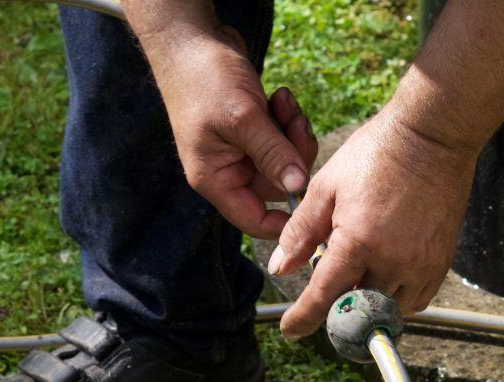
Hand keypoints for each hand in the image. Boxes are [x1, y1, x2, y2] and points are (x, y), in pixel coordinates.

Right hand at [140, 21, 317, 238]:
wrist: (190, 38)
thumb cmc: (204, 77)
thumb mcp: (242, 117)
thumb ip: (273, 154)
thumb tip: (298, 187)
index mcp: (215, 178)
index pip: (254, 220)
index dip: (285, 222)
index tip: (313, 202)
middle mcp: (227, 170)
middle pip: (277, 186)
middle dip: (294, 156)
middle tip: (297, 123)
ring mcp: (240, 150)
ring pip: (284, 161)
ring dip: (293, 133)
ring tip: (286, 102)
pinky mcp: (252, 131)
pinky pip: (282, 139)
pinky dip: (287, 120)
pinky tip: (280, 96)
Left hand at [267, 109, 477, 337]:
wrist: (432, 137)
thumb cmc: (376, 154)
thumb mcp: (325, 187)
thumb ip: (299, 232)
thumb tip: (280, 268)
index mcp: (358, 241)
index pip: (324, 296)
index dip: (303, 318)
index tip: (290, 329)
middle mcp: (393, 261)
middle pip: (357, 309)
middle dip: (338, 307)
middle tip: (328, 290)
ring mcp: (421, 264)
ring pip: (388, 310)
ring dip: (368, 304)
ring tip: (358, 276)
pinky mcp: (441, 262)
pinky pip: (416, 300)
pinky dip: (396, 299)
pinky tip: (384, 278)